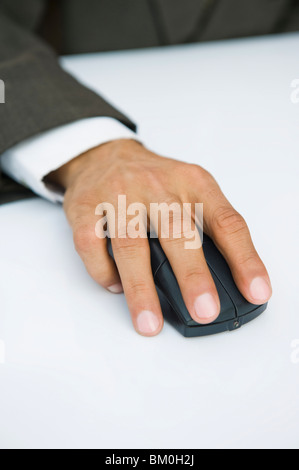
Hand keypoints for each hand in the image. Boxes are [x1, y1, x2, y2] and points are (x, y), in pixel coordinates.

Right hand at [49, 139, 271, 336]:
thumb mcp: (191, 189)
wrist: (106, 156)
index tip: (256, 291)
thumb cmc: (154, 181)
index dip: (244, 259)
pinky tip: (116, 287)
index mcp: (193, 184)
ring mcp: (120, 196)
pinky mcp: (86, 208)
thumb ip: (207, 227)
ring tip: (150, 321)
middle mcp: (158, 187)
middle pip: (178, 233)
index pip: (226, 222)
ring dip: (141, 288)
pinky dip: (104, 273)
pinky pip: (92, 246)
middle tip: (204, 310)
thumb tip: (224, 282)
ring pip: (131, 245)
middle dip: (192, 275)